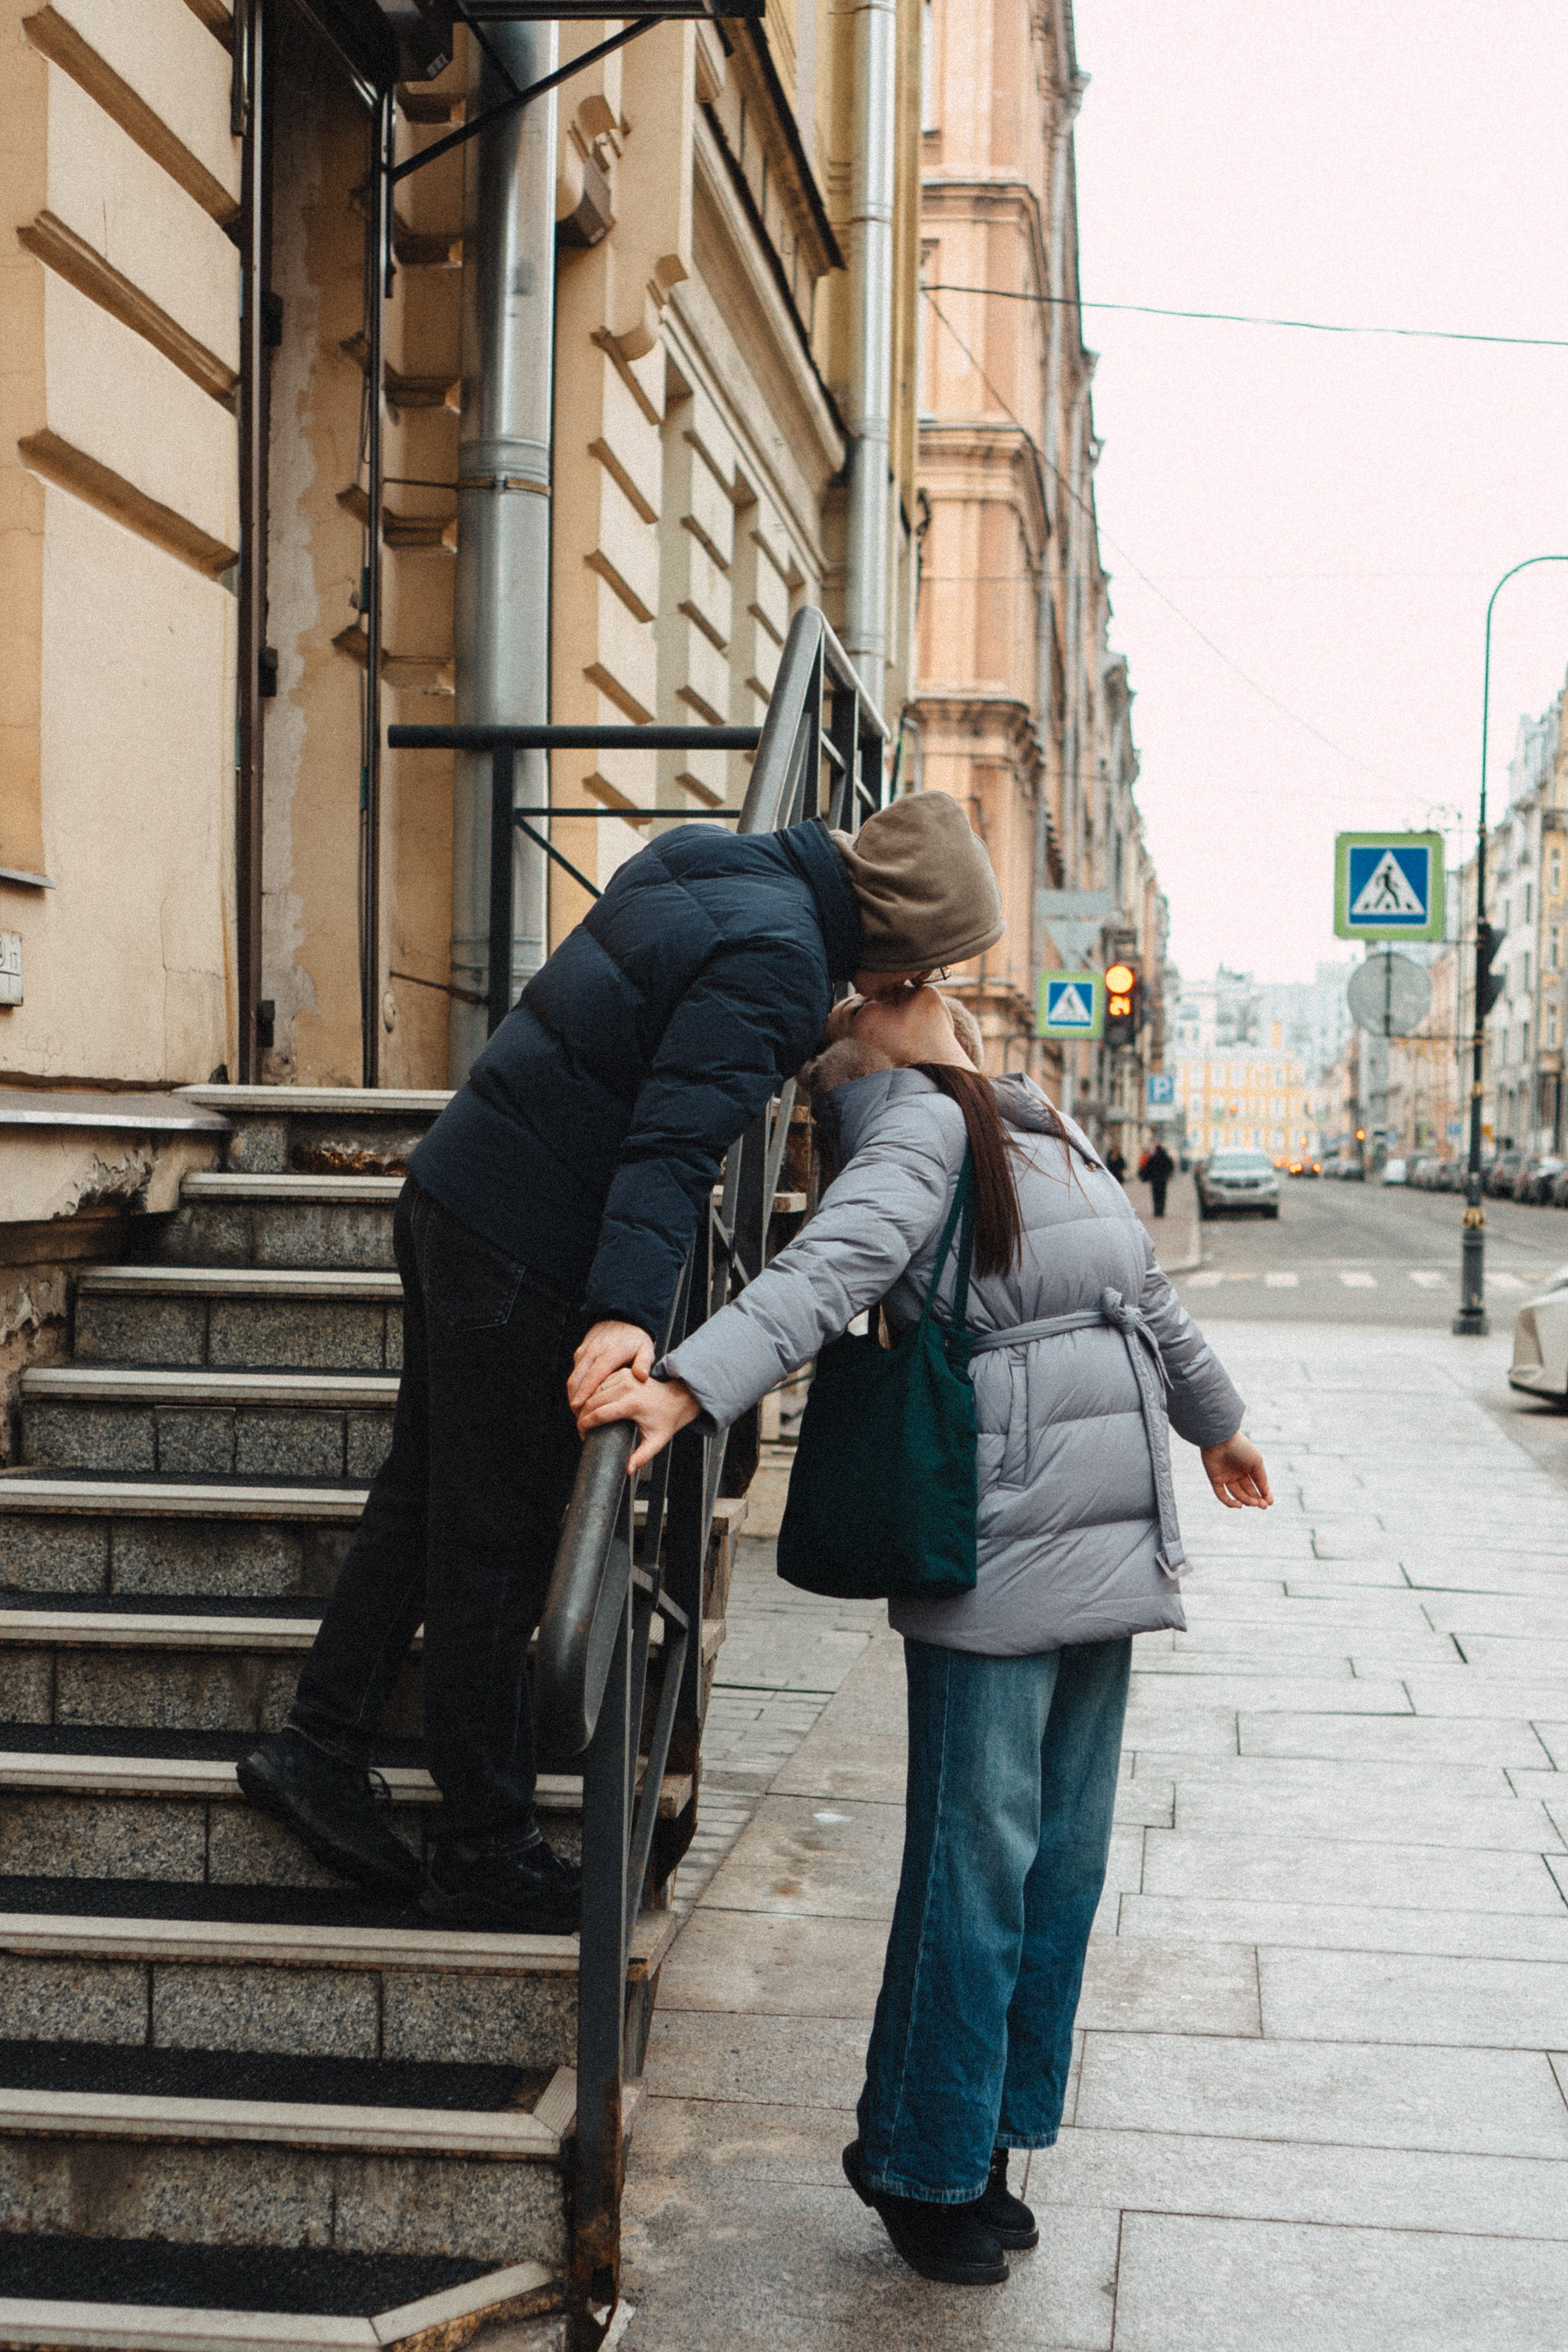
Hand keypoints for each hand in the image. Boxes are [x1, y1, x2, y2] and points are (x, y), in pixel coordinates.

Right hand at [567, 1320, 654, 1412]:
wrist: (622, 1317)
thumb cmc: (635, 1337)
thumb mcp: (645, 1348)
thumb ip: (644, 1363)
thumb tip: (641, 1376)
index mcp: (609, 1354)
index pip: (592, 1376)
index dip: (584, 1393)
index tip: (579, 1408)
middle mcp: (593, 1352)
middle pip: (577, 1380)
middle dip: (575, 1400)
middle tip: (579, 1418)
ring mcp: (585, 1352)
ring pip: (573, 1377)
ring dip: (573, 1395)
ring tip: (579, 1413)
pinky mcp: (580, 1352)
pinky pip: (574, 1372)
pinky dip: (575, 1387)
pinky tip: (581, 1399)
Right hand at [576, 1367, 700, 1470]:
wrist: (677, 1398)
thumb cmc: (666, 1420)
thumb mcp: (656, 1441)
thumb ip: (642, 1457)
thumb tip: (628, 1470)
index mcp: (632, 1404)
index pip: (599, 1414)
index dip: (586, 1425)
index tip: (582, 1434)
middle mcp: (627, 1387)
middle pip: (592, 1401)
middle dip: (582, 1415)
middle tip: (581, 1428)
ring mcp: (625, 1377)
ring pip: (594, 1390)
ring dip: (585, 1403)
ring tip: (583, 1417)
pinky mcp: (624, 1373)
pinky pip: (601, 1382)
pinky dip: (593, 1392)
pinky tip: (590, 1404)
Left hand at [1201, 1431, 1272, 1509]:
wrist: (1220, 1439)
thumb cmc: (1241, 1448)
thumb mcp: (1256, 1463)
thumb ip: (1262, 1479)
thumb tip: (1266, 1494)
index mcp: (1249, 1467)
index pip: (1257, 1484)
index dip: (1264, 1494)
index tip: (1270, 1503)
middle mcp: (1237, 1472)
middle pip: (1248, 1491)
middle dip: (1256, 1500)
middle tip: (1263, 1506)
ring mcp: (1226, 1476)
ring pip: (1237, 1494)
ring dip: (1246, 1501)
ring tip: (1254, 1503)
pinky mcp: (1215, 1479)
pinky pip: (1222, 1495)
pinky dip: (1230, 1502)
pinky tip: (1239, 1505)